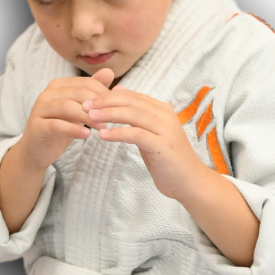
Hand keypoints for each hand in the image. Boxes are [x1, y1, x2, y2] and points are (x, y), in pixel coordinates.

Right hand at [20, 67, 116, 169]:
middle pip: (78, 93)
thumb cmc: (60, 128)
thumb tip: (109, 72)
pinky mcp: (37, 126)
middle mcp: (48, 93)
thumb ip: (91, 91)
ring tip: (103, 128)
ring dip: (88, 117)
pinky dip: (73, 129)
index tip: (117, 107)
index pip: (85, 83)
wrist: (37, 150)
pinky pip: (57, 125)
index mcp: (59, 86)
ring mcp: (40, 108)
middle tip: (112, 118)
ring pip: (67, 107)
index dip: (103, 94)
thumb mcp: (78, 109)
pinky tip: (86, 135)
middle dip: (97, 105)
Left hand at [81, 87, 202, 202]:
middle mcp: (165, 115)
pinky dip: (118, 133)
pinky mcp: (162, 145)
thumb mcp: (150, 133)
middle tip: (84, 106)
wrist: (190, 181)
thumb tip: (119, 93)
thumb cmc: (167, 160)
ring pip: (132, 114)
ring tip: (90, 117)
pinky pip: (136, 134)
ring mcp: (165, 129)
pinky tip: (103, 135)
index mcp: (161, 109)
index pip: (131, 95)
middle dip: (105, 102)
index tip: (88, 100)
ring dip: (109, 114)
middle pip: (130, 101)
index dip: (108, 95)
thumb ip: (137, 116)